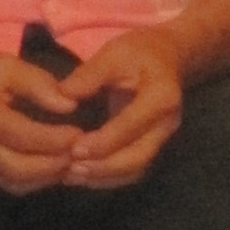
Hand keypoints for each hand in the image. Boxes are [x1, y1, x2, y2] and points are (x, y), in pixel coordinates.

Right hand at [0, 48, 107, 195]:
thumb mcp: (4, 65)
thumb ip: (38, 83)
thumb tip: (70, 106)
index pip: (26, 136)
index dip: (58, 140)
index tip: (83, 133)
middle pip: (22, 169)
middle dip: (56, 165)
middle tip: (82, 154)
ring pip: (16, 183)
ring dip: (48, 177)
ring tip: (71, 162)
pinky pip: (7, 185)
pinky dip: (32, 181)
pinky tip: (49, 168)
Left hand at [56, 26, 186, 188]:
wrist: (168, 57)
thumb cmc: (139, 52)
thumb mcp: (114, 53)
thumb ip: (89, 75)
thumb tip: (61, 96)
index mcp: (161, 97)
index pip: (131, 126)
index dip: (104, 141)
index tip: (73, 149)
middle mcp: (166, 124)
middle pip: (138, 157)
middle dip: (103, 167)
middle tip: (68, 169)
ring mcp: (161, 138)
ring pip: (136, 169)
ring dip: (103, 177)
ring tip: (69, 176)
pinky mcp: (152, 145)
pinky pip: (133, 169)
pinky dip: (108, 177)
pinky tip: (81, 176)